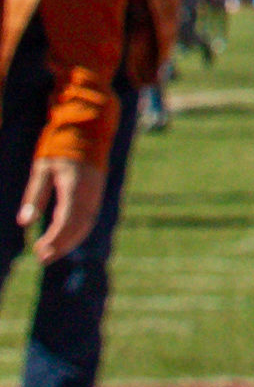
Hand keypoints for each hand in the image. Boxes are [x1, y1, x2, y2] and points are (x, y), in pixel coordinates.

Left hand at [20, 149, 104, 263]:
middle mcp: (89, 192)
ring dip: (70, 241)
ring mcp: (96, 193)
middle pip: (78, 227)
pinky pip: (89, 218)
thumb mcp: (42, 167)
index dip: (54, 239)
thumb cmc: (61, 146)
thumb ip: (35, 195)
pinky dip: (77, 232)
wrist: (89, 128)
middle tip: (42, 257)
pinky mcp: (97, 193)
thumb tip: (24, 222)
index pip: (66, 220)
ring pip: (86, 225)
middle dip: (61, 245)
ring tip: (50, 253)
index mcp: (75, 186)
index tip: (39, 251)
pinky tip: (64, 238)